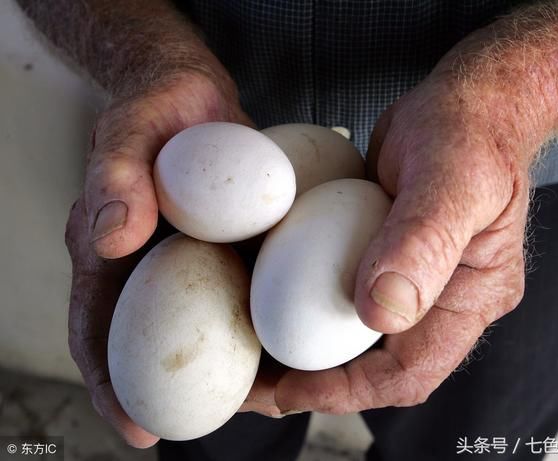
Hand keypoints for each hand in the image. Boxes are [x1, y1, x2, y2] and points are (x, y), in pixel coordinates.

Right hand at [66, 71, 252, 446]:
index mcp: (110, 253)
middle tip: (220, 423)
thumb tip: (111, 237)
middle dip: (182, 393)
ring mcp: (191, 264)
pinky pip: (240, 296)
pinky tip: (290, 339)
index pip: (97, 330)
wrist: (193, 96)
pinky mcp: (226, 251)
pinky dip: (260, 323)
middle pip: (155, 347)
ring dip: (230, 367)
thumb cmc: (156, 110)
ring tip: (269, 395)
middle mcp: (149, 269)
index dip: (110, 386)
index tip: (138, 430)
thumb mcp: (133, 131)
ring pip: (205, 329)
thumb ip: (117, 176)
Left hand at [243, 69, 531, 414]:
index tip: (288, 389)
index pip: (411, 372)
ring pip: (351, 338)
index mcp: (471, 299)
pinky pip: (339, 294)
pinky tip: (261, 298)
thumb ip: (422, 241)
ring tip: (247, 351)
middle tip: (253, 385)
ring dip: (299, 352)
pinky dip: (299, 305)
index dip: (348, 392)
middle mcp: (441, 302)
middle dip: (313, 384)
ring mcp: (411, 282)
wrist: (467, 103)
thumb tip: (380, 313)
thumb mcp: (452, 177)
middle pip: (375, 368)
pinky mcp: (382, 259)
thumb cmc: (469, 130)